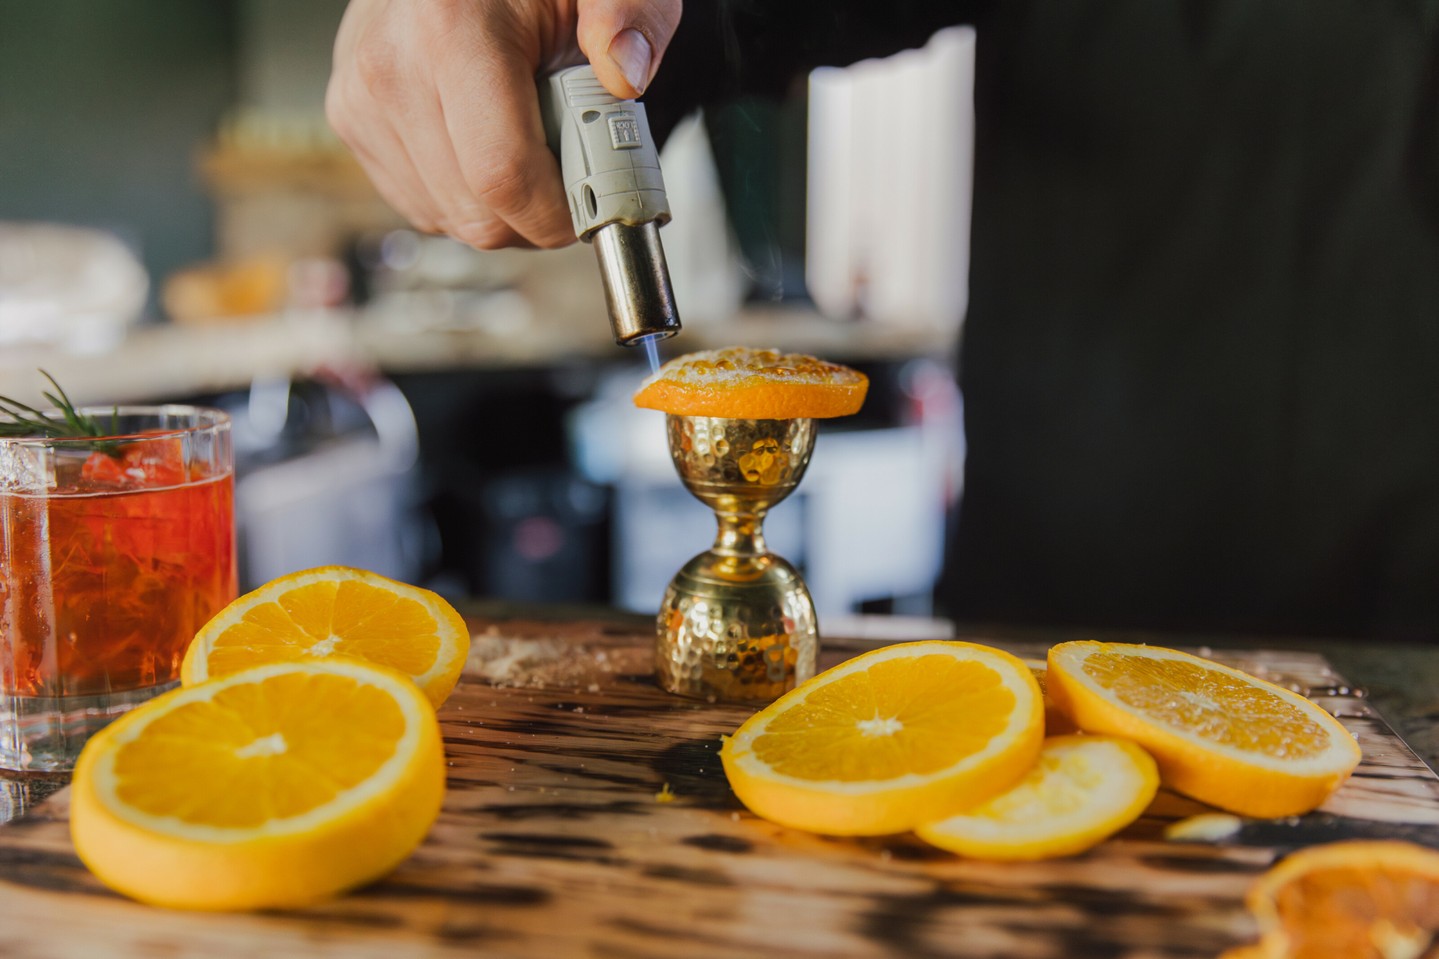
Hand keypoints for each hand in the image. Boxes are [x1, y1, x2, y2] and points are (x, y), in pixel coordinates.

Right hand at [327, 0, 681, 248]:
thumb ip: (631, 18)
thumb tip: (626, 74)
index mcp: (450, 26)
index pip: (502, 173)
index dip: (558, 213)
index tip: (594, 207)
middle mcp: (391, 65)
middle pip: (475, 212)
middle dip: (537, 214)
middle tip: (570, 164)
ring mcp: (362, 97)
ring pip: (450, 219)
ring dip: (503, 207)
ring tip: (528, 140)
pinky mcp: (351, 119)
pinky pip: (422, 204)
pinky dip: (467, 196)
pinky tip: (488, 144)